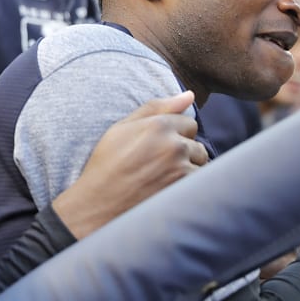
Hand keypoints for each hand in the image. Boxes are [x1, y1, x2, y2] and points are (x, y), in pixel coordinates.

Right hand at [52, 91, 206, 238]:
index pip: (188, 123)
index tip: (159, 148)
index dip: (175, 135)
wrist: (97, 205)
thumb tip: (189, 95)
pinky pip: (200, 183)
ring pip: (201, 164)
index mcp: (157, 125)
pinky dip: (189, 186)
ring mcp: (180, 170)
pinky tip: (170, 191)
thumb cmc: (106, 165)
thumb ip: (156, 108)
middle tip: (159, 166)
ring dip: (189, 170)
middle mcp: (173, 145)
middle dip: (184, 152)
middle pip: (197, 144)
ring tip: (164, 179)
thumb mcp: (122, 128)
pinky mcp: (184, 192)